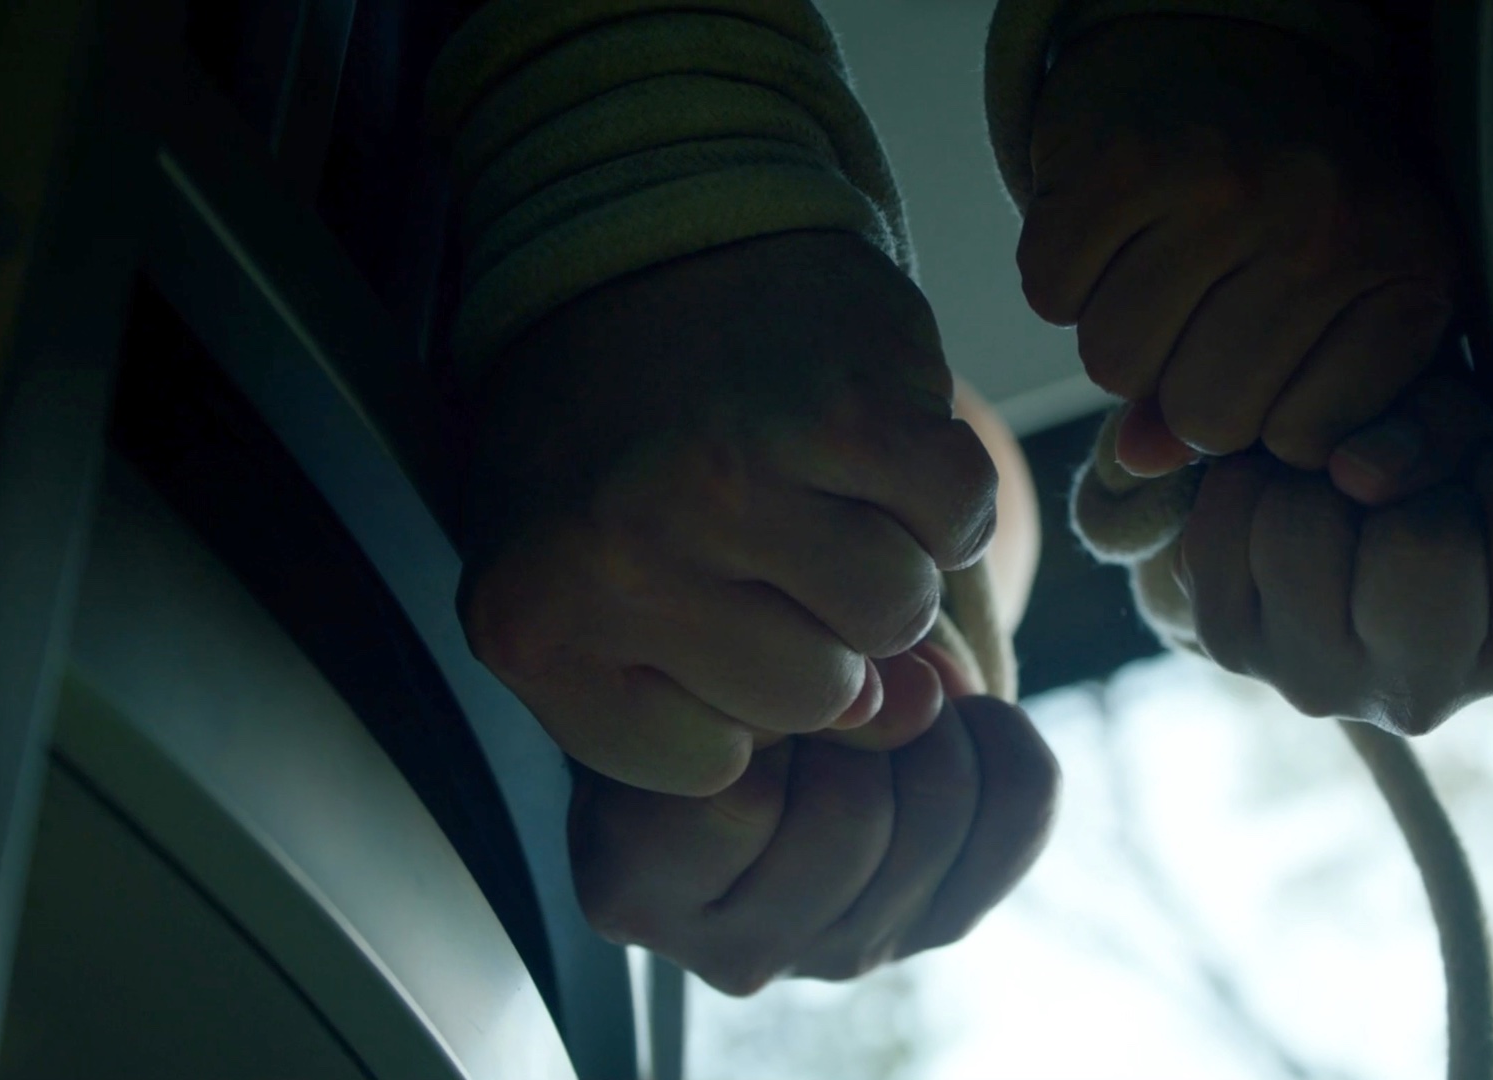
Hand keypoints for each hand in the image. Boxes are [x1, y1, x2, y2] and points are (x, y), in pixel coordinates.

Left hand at [459, 231, 998, 794]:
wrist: (647, 241)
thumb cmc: (624, 443)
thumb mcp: (613, 584)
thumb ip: (739, 688)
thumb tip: (923, 713)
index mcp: (533, 622)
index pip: (708, 766)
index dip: (737, 698)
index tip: (708, 618)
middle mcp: (618, 555)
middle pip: (816, 694)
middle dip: (819, 627)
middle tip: (769, 533)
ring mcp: (730, 479)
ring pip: (894, 614)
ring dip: (885, 554)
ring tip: (818, 484)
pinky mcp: (844, 411)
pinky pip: (959, 521)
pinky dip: (942, 493)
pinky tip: (874, 444)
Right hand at [568, 696, 1059, 994]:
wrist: (746, 712)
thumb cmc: (696, 680)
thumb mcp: (689, 661)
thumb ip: (767, 673)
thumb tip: (917, 696)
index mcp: (637, 886)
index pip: (738, 803)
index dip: (768, 704)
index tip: (761, 667)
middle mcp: (737, 952)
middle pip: (852, 816)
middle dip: (864, 714)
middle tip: (843, 674)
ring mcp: (845, 950)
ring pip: (941, 812)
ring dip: (934, 720)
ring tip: (893, 689)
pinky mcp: (939, 923)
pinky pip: (1022, 813)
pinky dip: (1004, 737)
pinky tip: (958, 718)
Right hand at [1020, 16, 1458, 475]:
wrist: (1227, 44)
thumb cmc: (1292, 200)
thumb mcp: (1330, 304)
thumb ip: (1263, 408)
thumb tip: (1140, 459)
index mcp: (1404, 270)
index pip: (1298, 438)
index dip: (1266, 412)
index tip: (1274, 355)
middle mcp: (1321, 224)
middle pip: (1203, 411)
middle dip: (1184, 382)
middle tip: (1203, 309)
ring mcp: (1220, 185)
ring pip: (1116, 363)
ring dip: (1117, 331)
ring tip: (1158, 266)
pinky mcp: (1121, 159)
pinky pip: (1051, 295)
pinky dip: (1063, 279)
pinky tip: (1111, 231)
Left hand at [1175, 376, 1492, 733]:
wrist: (1327, 529)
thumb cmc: (1429, 483)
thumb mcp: (1474, 433)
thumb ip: (1446, 426)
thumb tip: (1354, 470)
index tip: (1473, 475)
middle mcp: (1425, 693)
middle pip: (1420, 545)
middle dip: (1402, 478)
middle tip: (1390, 489)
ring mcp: (1319, 681)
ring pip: (1305, 525)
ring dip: (1309, 475)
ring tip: (1327, 491)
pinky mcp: (1233, 646)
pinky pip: (1225, 521)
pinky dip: (1243, 482)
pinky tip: (1272, 507)